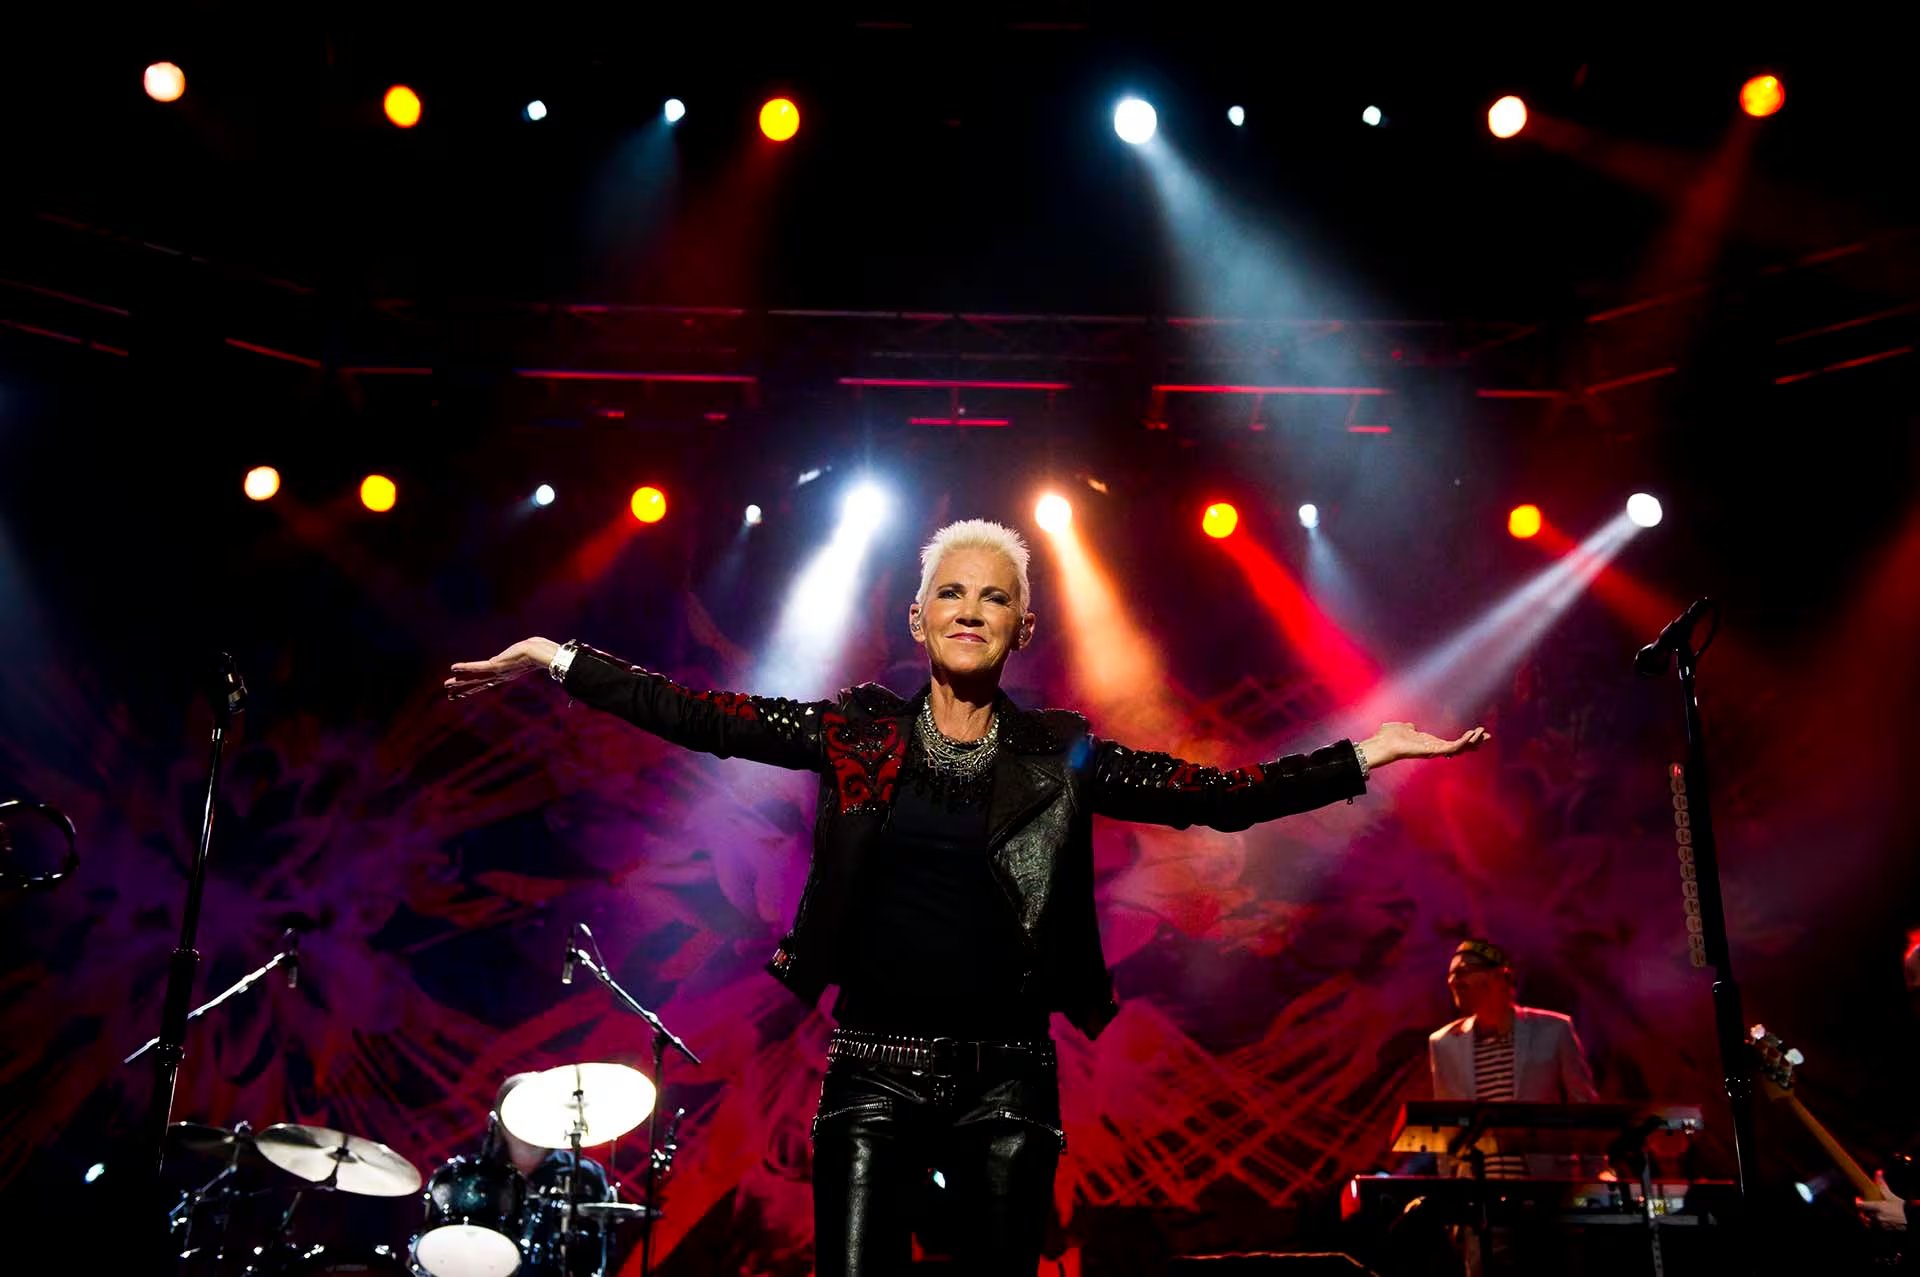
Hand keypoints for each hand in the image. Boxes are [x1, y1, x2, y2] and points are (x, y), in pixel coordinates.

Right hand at [445, 638, 560, 699]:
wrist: (542, 653)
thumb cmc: (540, 650)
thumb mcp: (529, 652)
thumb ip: (526, 651)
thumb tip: (533, 644)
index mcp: (506, 673)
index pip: (486, 682)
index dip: (474, 687)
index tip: (463, 692)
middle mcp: (500, 675)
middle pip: (478, 683)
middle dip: (463, 688)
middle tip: (450, 695)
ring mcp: (497, 671)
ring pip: (474, 677)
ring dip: (460, 681)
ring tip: (446, 685)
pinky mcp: (496, 665)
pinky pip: (476, 667)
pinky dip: (465, 667)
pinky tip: (453, 668)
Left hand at [1359, 722, 1490, 770]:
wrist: (1382, 742)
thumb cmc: (1388, 736)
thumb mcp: (1402, 728)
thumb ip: (1409, 728)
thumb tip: (1410, 726)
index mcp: (1429, 743)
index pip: (1452, 743)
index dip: (1464, 740)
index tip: (1477, 734)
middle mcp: (1433, 748)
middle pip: (1459, 747)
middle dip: (1474, 742)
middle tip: (1488, 735)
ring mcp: (1434, 751)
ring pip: (1459, 748)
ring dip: (1472, 741)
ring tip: (1483, 733)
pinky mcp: (1432, 751)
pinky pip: (1452, 747)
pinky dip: (1463, 742)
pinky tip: (1471, 735)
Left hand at [1857, 1172, 1909, 1229]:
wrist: (1911, 1219)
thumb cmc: (1902, 1208)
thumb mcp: (1891, 1196)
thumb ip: (1882, 1185)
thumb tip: (1878, 1172)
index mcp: (1877, 1207)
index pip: (1860, 1205)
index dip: (1858, 1202)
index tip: (1859, 1199)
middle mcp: (1877, 1217)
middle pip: (1863, 1214)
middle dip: (1863, 1210)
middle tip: (1866, 1206)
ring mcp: (1880, 1225)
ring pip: (1868, 1221)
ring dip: (1868, 1217)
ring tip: (1871, 1212)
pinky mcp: (1884, 1230)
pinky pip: (1874, 1227)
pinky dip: (1874, 1223)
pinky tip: (1877, 1219)